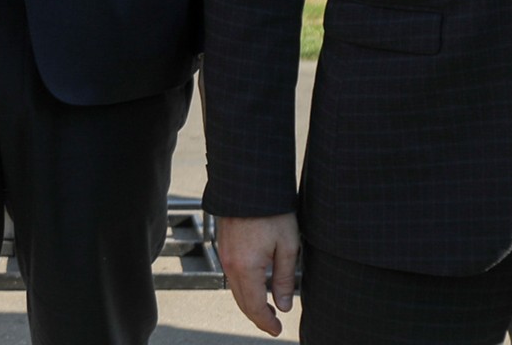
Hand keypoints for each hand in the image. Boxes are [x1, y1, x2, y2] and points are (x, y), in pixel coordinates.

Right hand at [216, 213, 299, 336]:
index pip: (254, 307)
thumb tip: (284, 305)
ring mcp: (224, 254)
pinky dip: (243, 286)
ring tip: (267, 307)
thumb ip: (284, 279)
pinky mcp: (223, 245)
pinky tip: (256, 284)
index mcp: (246, 267)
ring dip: (250, 302)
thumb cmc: (272, 211)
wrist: (250, 181)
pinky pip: (232, 274)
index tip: (277, 329)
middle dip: (257, 316)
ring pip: (235, 289)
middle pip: (242, 301)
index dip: (266, 322)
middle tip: (273, 323)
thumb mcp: (288, 246)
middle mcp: (230, 264)